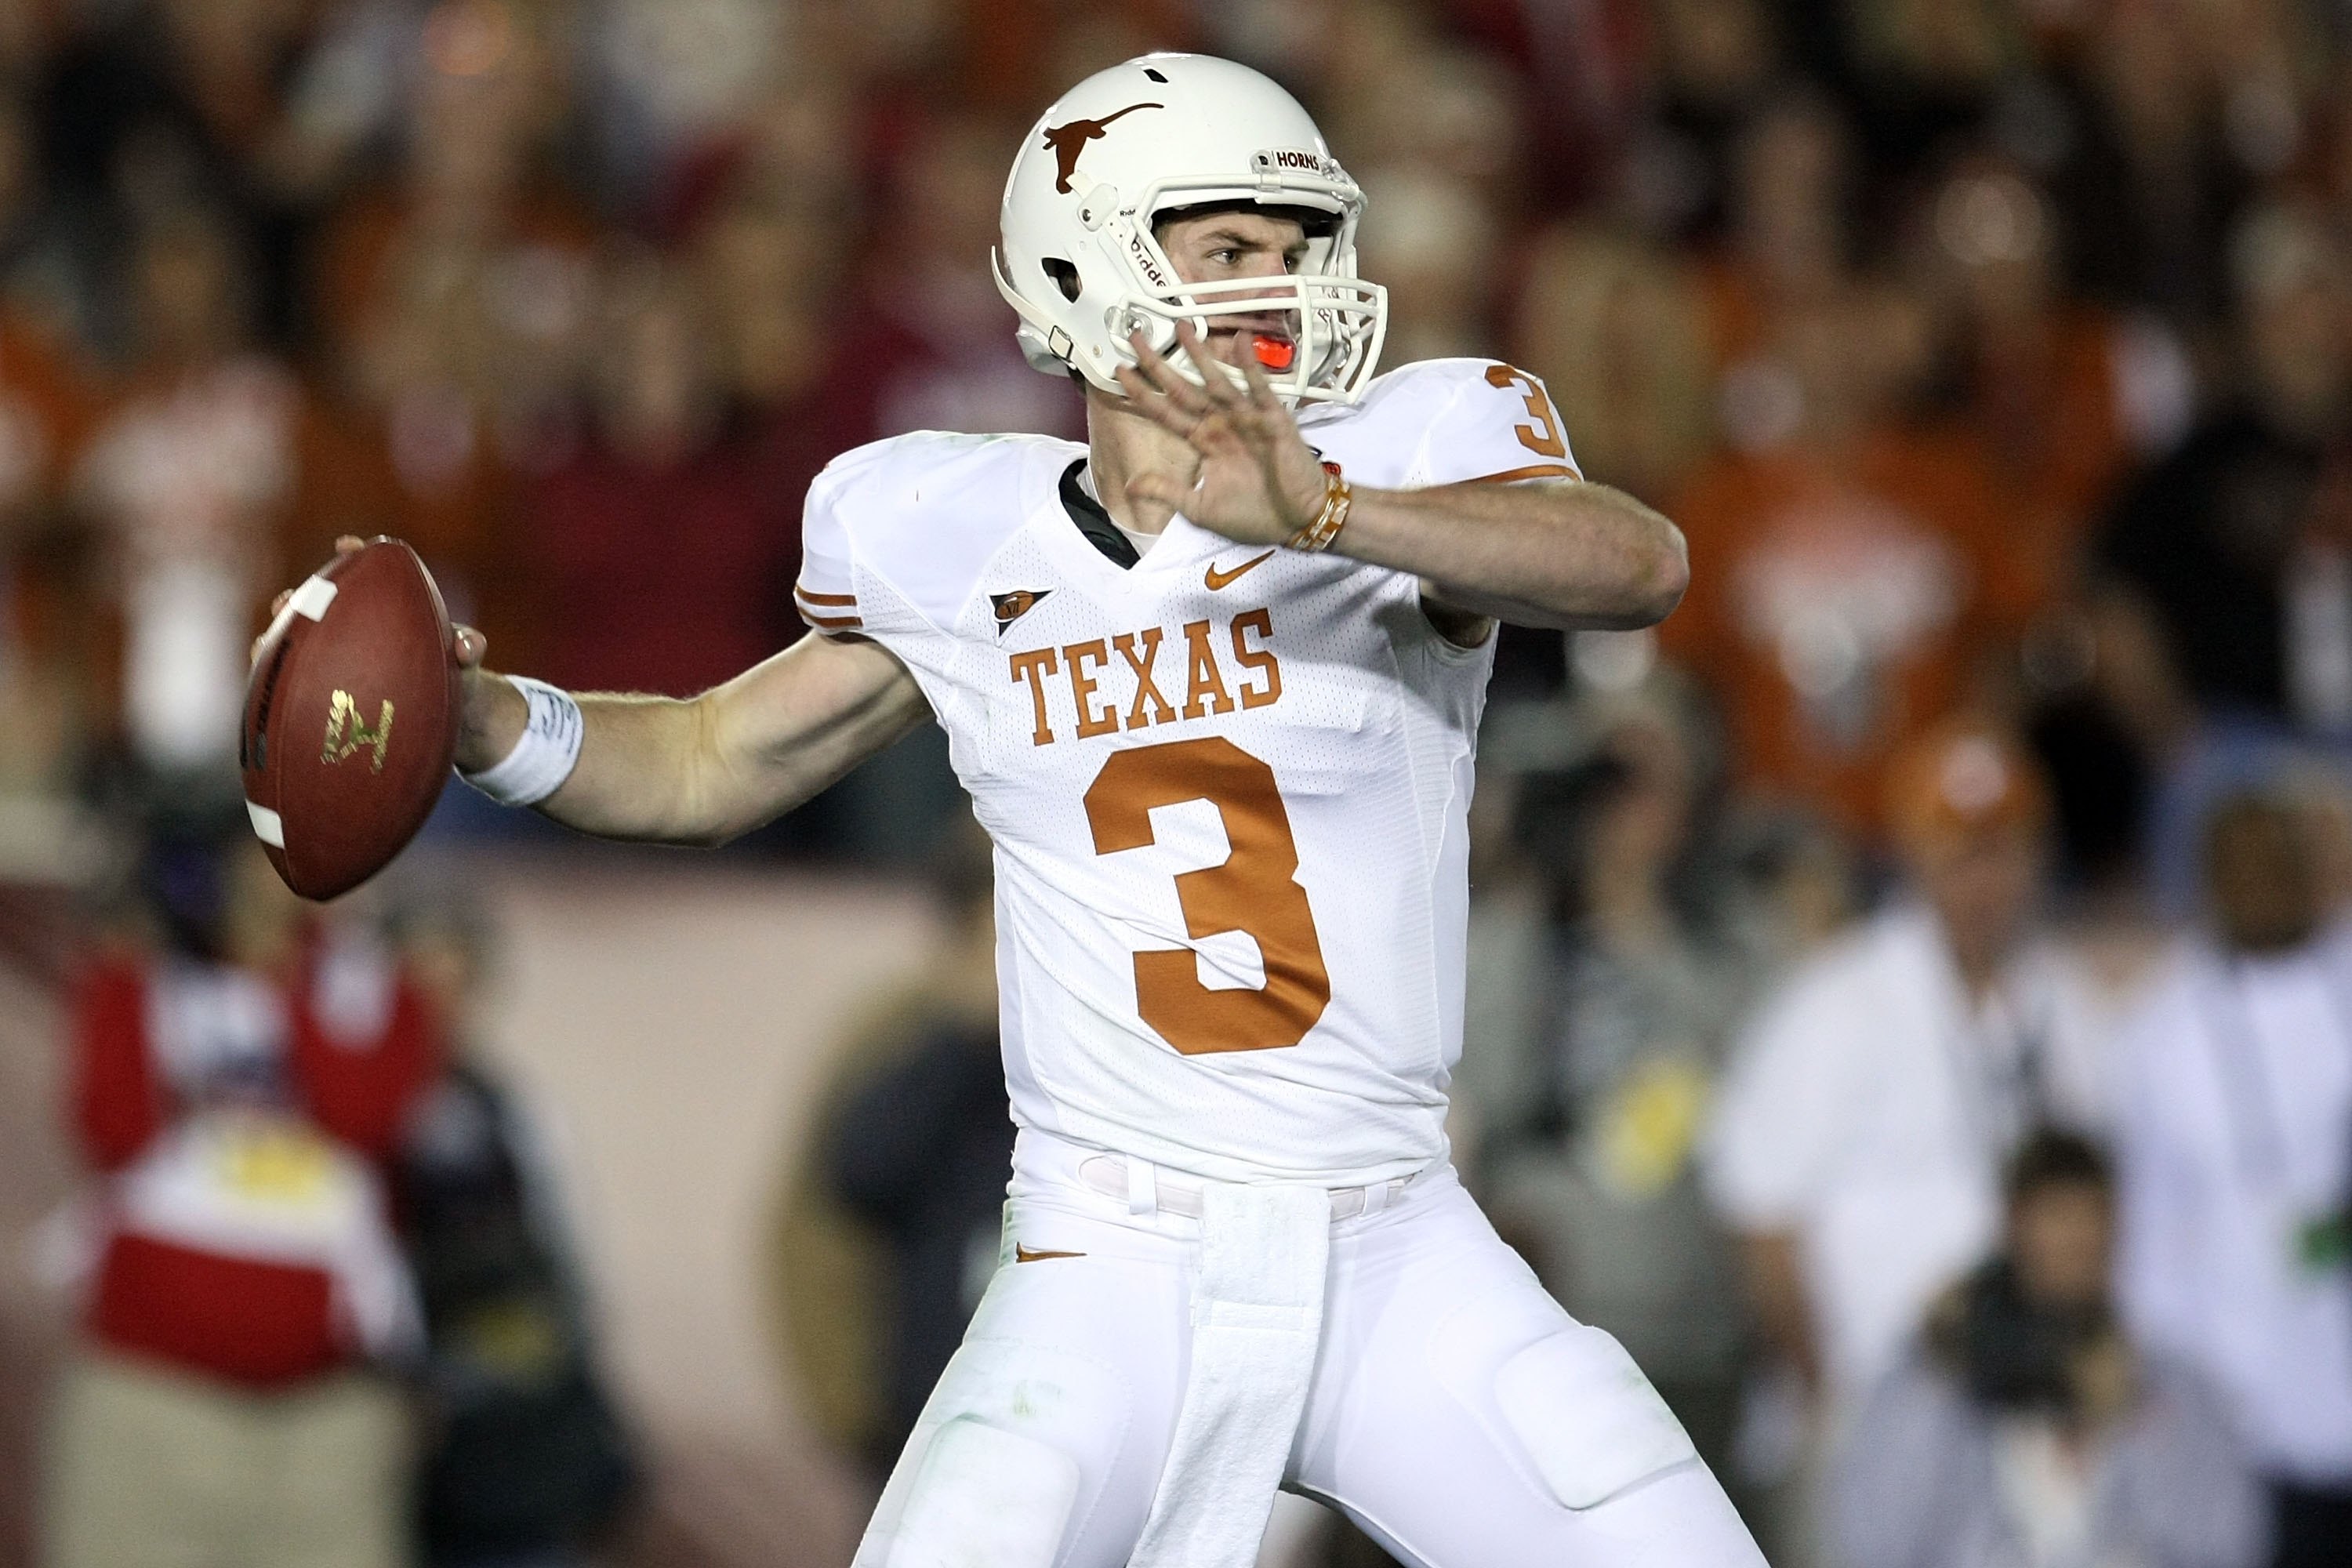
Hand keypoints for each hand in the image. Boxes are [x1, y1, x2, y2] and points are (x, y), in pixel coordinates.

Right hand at [255, 535, 514, 769]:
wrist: (445, 711)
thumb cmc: (454, 673)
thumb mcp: (464, 661)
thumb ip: (468, 648)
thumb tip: (467, 645)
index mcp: (388, 605)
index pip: (369, 569)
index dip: (355, 553)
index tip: (347, 545)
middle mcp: (355, 623)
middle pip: (321, 601)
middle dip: (302, 598)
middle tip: (289, 600)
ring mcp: (338, 652)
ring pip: (300, 637)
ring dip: (280, 637)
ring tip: (265, 642)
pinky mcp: (328, 682)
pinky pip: (300, 675)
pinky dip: (281, 674)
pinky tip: (264, 680)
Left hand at [1113, 322, 1329, 546]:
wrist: (1298, 522)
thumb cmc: (1254, 515)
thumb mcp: (1200, 508)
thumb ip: (1167, 492)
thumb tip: (1130, 486)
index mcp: (1203, 442)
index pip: (1166, 412)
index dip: (1143, 393)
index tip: (1121, 371)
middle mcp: (1220, 424)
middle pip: (1183, 389)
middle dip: (1159, 364)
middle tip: (1136, 336)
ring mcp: (1245, 418)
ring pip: (1216, 381)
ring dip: (1199, 355)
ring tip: (1181, 327)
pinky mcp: (1271, 419)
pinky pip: (1258, 388)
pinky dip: (1250, 365)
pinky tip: (1238, 342)